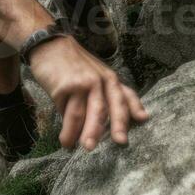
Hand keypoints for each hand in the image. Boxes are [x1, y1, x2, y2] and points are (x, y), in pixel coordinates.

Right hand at [26, 33, 149, 149]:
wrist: (51, 46)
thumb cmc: (74, 66)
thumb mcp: (95, 75)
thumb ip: (105, 96)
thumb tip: (109, 126)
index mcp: (109, 79)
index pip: (125, 95)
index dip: (134, 108)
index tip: (143, 120)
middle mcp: (99, 80)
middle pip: (107, 106)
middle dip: (114, 125)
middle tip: (119, 142)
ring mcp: (81, 83)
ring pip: (83, 113)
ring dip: (83, 133)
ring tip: (84, 148)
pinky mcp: (64, 86)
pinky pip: (66, 111)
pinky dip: (66, 129)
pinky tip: (65, 140)